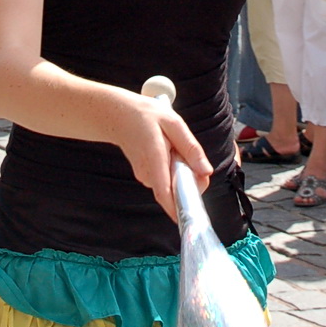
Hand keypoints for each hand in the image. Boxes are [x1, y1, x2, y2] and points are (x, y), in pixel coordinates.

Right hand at [115, 93, 210, 223]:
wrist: (118, 115)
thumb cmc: (145, 116)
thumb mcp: (173, 123)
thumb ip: (190, 148)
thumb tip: (206, 171)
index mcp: (154, 158)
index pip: (166, 194)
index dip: (180, 209)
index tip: (195, 210)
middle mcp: (147, 173)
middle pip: (175, 190)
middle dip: (190, 179)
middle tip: (188, 155)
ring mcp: (145, 177)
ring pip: (172, 184)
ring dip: (181, 172)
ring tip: (173, 148)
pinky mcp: (145, 177)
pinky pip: (166, 179)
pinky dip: (173, 170)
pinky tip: (167, 152)